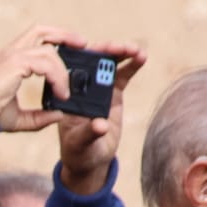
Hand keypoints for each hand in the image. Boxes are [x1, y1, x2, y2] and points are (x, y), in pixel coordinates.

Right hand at [0, 23, 87, 132]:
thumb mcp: (18, 118)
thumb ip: (38, 117)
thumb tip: (58, 115)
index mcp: (9, 60)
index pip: (35, 38)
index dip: (55, 39)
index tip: (72, 48)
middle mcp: (10, 53)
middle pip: (41, 30)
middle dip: (65, 34)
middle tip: (83, 44)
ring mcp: (12, 56)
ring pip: (49, 50)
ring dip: (63, 71)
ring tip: (66, 92)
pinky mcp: (15, 63)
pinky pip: (46, 63)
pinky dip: (58, 77)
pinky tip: (61, 94)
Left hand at [57, 42, 146, 195]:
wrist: (90, 159)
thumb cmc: (78, 151)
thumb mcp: (80, 144)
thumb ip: (89, 134)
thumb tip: (101, 126)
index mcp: (65, 94)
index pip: (69, 69)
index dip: (80, 55)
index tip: (90, 49)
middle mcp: (80, 87)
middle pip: (91, 60)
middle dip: (105, 50)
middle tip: (119, 47)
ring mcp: (97, 87)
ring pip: (108, 64)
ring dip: (121, 52)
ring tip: (135, 50)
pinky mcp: (113, 92)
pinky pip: (122, 74)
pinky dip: (132, 64)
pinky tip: (141, 57)